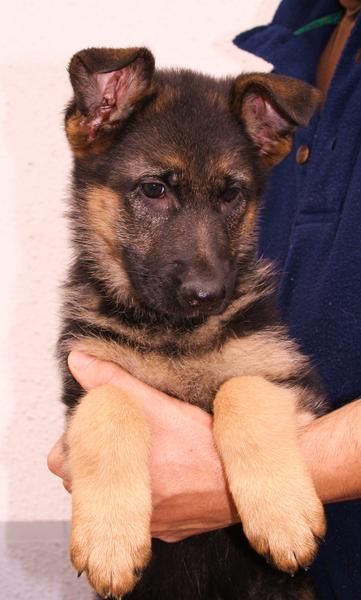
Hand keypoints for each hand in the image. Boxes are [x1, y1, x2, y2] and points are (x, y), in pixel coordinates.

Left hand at [48, 351, 237, 540]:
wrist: (247, 480)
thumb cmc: (204, 444)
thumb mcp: (156, 404)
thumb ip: (113, 381)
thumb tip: (77, 359)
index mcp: (110, 473)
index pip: (60, 461)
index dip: (73, 441)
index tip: (94, 427)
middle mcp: (123, 508)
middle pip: (84, 484)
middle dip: (94, 460)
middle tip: (120, 437)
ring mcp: (145, 524)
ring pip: (113, 502)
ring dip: (120, 480)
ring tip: (145, 455)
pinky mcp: (168, 532)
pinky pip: (143, 517)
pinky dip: (148, 498)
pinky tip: (168, 477)